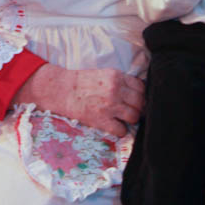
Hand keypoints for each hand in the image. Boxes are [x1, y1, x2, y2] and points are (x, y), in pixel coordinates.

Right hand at [13, 64, 143, 138]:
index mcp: (116, 76)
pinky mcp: (103, 121)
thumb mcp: (104, 74)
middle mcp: (115, 90)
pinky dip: (119, 130)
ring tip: (121, 117)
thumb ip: (122, 81)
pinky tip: (112, 124)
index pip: (141, 88)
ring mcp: (110, 106)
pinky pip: (123, 130)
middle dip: (138, 108)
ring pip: (135, 117)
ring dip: (130, 119)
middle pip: (140, 103)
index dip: (141, 95)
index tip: (136, 99)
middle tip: (129, 110)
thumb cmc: (84, 82)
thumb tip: (140, 94)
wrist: (63, 91)